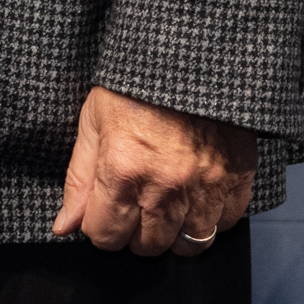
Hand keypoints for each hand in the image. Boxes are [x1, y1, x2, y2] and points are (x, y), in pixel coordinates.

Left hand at [51, 85, 257, 256]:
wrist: (190, 57)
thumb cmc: (134, 86)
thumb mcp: (92, 122)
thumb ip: (78, 180)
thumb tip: (65, 226)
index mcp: (122, 170)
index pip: (106, 235)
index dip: (99, 228)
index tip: (102, 214)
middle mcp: (166, 187)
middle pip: (147, 246)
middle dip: (134, 234)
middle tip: (132, 208)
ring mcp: (206, 187)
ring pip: (190, 244)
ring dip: (173, 233)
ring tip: (164, 208)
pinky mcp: (238, 180)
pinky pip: (226, 224)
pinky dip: (210, 219)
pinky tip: (195, 199)